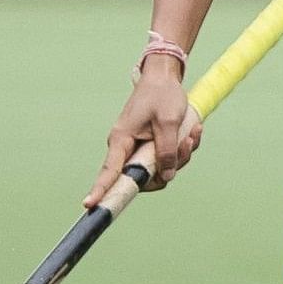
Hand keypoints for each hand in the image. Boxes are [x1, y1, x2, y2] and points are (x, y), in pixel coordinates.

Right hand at [86, 63, 202, 207]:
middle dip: (170, 166)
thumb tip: (166, 176)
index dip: (100, 189)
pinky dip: (183, 149)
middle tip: (186, 143)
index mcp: (122, 139)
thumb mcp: (168, 121)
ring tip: (192, 133)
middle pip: (144, 177)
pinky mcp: (151, 148)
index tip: (89, 205)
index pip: (109, 170)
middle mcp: (126, 148)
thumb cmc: (162, 95)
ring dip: (181, 156)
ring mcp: (139, 149)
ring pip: (160, 170)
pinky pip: (168, 160)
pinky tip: (193, 131)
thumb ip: (167, 150)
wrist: (165, 78)